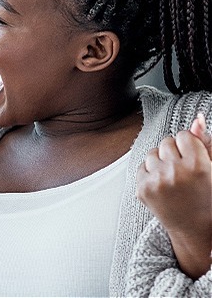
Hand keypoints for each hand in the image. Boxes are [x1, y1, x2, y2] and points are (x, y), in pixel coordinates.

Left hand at [137, 113, 211, 278]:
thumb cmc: (207, 196)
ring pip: (153, 153)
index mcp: (198, 166)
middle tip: (184, 171)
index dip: (190, 146)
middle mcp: (175, 173)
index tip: (194, 159)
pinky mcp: (142, 189)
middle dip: (175, 152)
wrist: (195, 228)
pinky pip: (142, 166)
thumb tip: (198, 118)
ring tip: (174, 178)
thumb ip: (205, 142)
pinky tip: (164, 185)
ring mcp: (156, 182)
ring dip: (162, 161)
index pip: (184, 135)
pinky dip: (151, 172)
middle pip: (167, 142)